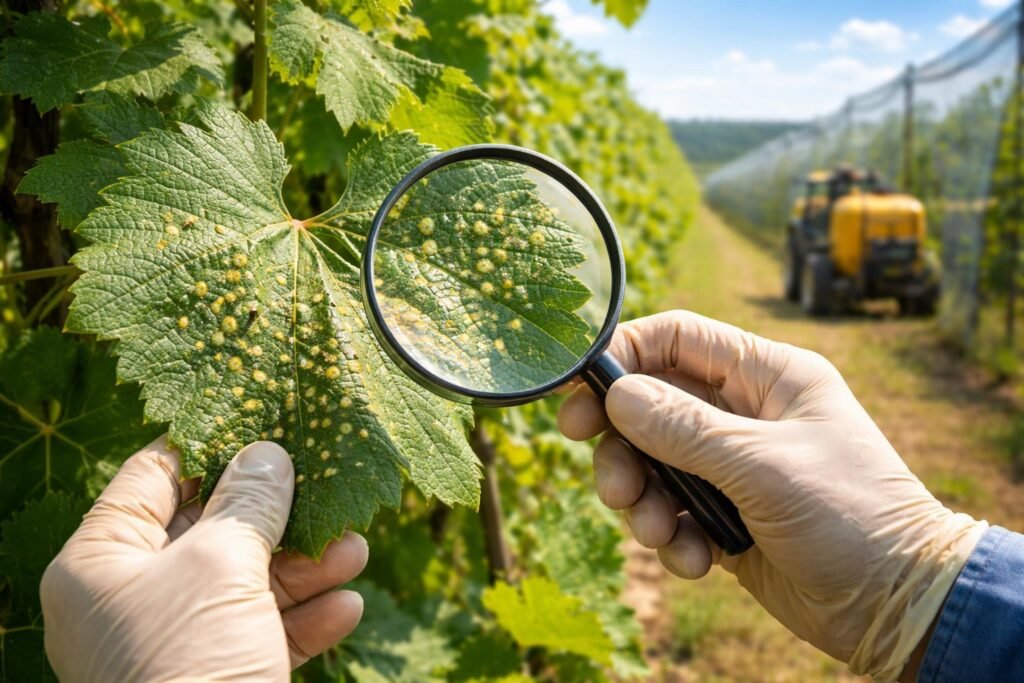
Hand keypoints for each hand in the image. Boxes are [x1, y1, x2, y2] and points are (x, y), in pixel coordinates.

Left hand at [41, 437, 367, 681]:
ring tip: (355, 550)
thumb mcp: (221, 565)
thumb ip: (248, 502)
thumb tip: (269, 455)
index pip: (155, 476)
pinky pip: (266, 630)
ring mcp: (177, 638)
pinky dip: (308, 616)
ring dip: (308, 564)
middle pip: (214, 528)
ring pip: (250, 580)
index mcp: (103, 561)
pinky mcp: (219, 672)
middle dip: (279, 513)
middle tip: (327, 487)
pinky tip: (348, 606)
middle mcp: (134, 596)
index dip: (212, 445)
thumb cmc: (189, 662)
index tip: (265, 421)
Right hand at [558, 311, 985, 680]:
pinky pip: (671, 512)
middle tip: (611, 482)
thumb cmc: (852, 517)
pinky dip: (671, 538)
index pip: (678, 339)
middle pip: (650, 405)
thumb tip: (616, 394)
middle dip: (622, 446)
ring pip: (651, 462)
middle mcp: (743, 414)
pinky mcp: (723, 515)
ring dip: (642, 500)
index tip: (581, 394)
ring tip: (660, 532)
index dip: (624, 355)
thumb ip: (685, 429)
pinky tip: (697, 561)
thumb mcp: (765, 466)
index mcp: (766, 377)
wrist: (897, 606)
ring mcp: (731, 466)